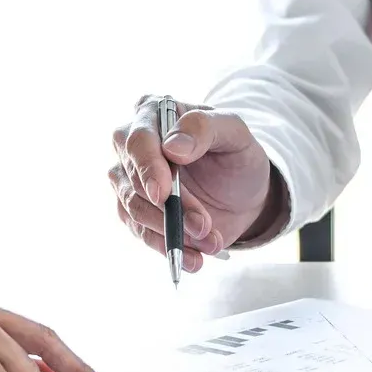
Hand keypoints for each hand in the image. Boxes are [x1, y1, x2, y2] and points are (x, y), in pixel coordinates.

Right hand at [108, 96, 282, 273]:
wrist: (242, 194)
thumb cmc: (235, 154)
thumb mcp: (235, 133)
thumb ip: (205, 129)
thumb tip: (172, 147)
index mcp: (152, 113)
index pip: (138, 139)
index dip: (147, 167)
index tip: (162, 194)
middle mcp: (132, 146)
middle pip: (134, 180)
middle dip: (169, 208)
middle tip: (203, 226)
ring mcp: (129, 181)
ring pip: (135, 210)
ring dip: (173, 232)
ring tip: (210, 242)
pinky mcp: (135, 212)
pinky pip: (142, 233)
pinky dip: (168, 247)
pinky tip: (193, 258)